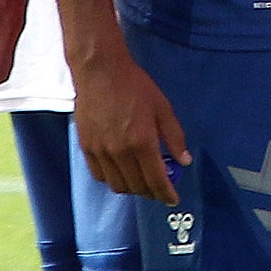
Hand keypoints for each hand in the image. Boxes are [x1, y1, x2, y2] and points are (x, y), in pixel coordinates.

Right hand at [72, 49, 190, 203]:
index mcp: (142, 142)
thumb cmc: (135, 86)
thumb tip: (184, 161)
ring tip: (141, 182)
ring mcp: (101, 151)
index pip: (156, 180)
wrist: (100, 71)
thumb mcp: (163, 108)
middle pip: (137, 187)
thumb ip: (175, 137)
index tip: (172, 200)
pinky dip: (113, 179)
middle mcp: (120, 152)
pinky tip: (121, 172)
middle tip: (159, 189)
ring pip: (117, 185)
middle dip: (151, 193)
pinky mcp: (86, 147)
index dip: (166, 194)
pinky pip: (100, 175)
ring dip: (132, 188)